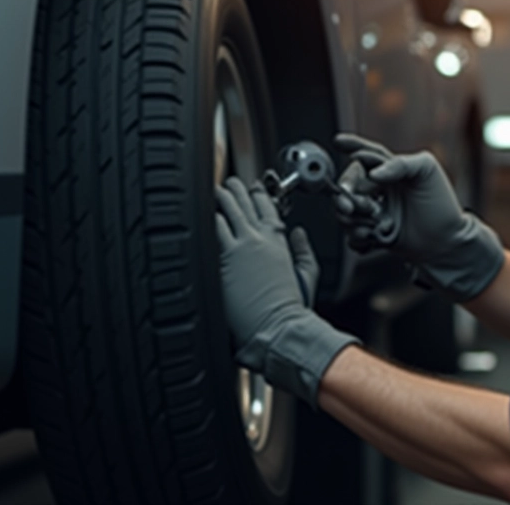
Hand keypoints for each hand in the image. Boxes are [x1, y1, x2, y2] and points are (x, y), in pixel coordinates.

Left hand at [216, 177, 357, 408]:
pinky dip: (208, 220)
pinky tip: (200, 213)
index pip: (269, 209)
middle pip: (246, 205)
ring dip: (220, 200)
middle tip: (228, 183)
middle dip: (236, 191)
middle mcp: (261, 240)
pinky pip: (213, 231)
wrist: (279, 327)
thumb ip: (303, 251)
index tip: (253, 188)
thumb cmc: (292, 309)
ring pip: (227, 212)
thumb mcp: (308, 275)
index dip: (260, 196)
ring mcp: (241, 248)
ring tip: (211, 192)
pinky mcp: (224, 261)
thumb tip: (300, 234)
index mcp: (281, 242)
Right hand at [333, 134, 504, 301]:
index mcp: (390, 170)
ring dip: (352, 220)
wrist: (447, 243)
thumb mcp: (426, 171)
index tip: (339, 142)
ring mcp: (374, 212)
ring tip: (372, 227)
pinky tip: (371, 240)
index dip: (351, 147)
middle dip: (345, 196)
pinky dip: (357, 238)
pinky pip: (352, 235)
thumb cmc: (441, 205)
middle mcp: (379, 189)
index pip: (364, 156)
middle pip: (348, 186)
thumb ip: (400, 164)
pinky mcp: (372, 233)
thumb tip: (372, 173)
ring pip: (346, 212)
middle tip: (353, 207)